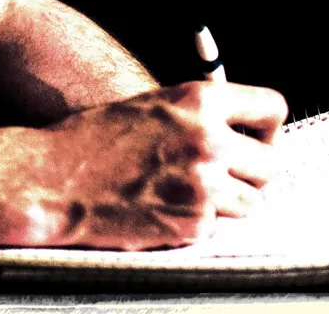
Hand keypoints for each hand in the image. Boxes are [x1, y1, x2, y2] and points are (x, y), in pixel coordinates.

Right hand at [4, 81, 286, 251]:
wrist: (55, 177)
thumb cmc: (97, 137)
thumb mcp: (154, 102)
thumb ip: (200, 111)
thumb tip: (239, 128)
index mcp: (200, 101)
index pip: (272, 107)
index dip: (269, 127)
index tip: (259, 138)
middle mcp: (208, 141)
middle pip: (271, 163)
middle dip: (254, 171)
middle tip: (233, 174)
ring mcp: (203, 187)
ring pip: (252, 202)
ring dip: (232, 201)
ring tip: (197, 193)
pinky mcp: (191, 226)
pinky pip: (220, 228)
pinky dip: (203, 223)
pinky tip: (172, 209)